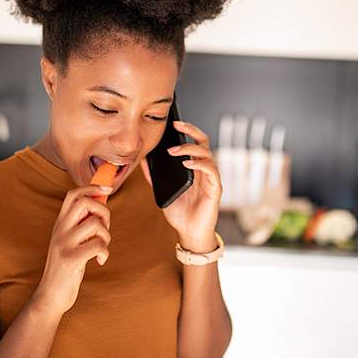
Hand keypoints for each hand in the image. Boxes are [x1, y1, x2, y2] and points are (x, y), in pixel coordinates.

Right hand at [33, 184, 111, 314]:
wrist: (49, 296)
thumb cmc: (65, 268)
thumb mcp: (69, 242)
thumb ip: (79, 225)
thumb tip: (100, 206)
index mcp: (59, 224)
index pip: (73, 195)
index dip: (92, 187)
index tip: (107, 189)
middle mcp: (60, 230)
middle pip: (85, 202)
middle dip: (104, 211)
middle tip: (104, 228)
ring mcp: (64, 244)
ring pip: (96, 224)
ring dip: (106, 235)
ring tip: (101, 248)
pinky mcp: (71, 259)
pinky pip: (98, 245)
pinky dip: (105, 253)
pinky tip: (100, 260)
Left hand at [140, 120, 220, 252]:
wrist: (190, 233)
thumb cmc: (180, 212)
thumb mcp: (162, 190)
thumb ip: (154, 175)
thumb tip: (142, 159)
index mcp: (194, 167)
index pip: (194, 142)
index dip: (187, 131)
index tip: (173, 124)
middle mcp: (205, 169)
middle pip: (203, 142)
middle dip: (191, 131)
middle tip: (177, 127)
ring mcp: (211, 178)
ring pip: (207, 154)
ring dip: (189, 149)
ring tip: (173, 152)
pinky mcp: (216, 189)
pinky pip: (211, 171)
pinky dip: (199, 164)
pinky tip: (187, 164)